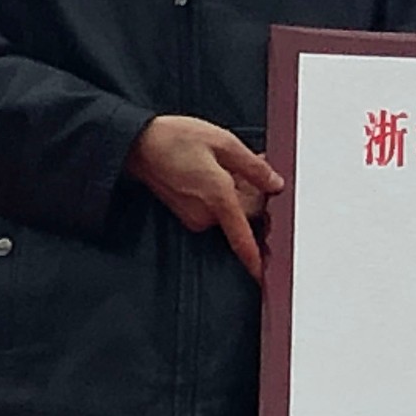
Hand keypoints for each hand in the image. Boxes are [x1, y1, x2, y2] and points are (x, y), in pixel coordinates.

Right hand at [125, 115, 283, 282]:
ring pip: (232, 210)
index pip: (243, 237)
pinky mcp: (188, 214)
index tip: (265, 275)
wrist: (141, 144)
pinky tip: (221, 171)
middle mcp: (205, 214)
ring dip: (241, 191)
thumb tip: (275, 184)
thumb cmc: (176, 140)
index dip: (256, 259)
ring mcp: (194, 217)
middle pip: (246, 215)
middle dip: (257, 193)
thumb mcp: (224, 143)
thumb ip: (254, 167)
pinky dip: (225, 194)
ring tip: (233, 163)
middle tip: (257, 163)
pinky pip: (217, 208)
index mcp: (218, 198)